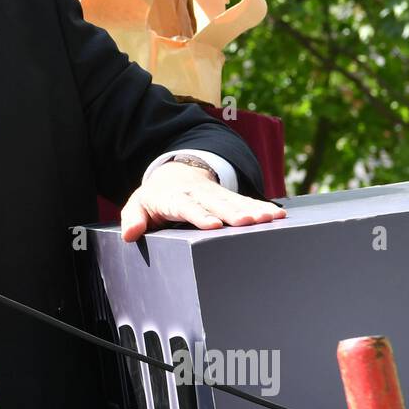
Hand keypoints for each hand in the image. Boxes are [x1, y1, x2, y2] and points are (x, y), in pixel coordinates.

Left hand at [119, 161, 285, 240]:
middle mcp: (198, 193)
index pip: (187, 206)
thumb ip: (133, 219)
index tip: (213, 225)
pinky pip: (247, 201)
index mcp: (174, 197)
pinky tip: (278, 215)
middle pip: (216, 203)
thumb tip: (129, 234)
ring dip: (253, 209)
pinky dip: (262, 207)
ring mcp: (215, 194)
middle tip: (248, 222)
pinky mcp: (228, 196)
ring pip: (235, 201)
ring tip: (270, 218)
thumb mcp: (138, 205)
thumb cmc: (155, 196)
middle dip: (232, 212)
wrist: (174, 173)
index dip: (200, 215)